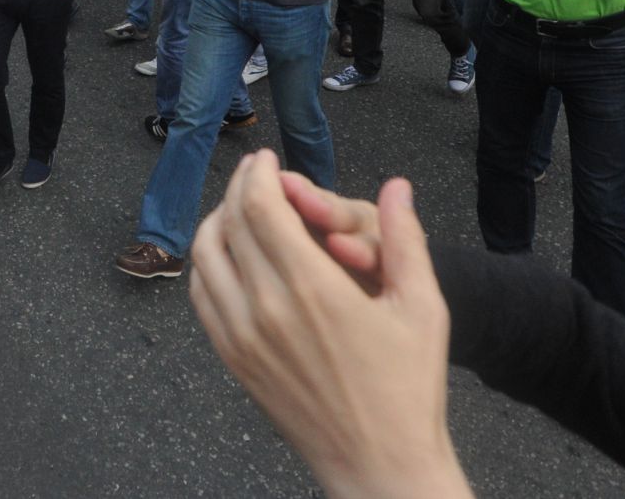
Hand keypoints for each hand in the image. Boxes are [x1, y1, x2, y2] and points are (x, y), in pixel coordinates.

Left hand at [187, 152, 468, 498]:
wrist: (380, 463)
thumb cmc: (408, 387)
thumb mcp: (423, 308)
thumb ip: (407, 240)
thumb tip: (399, 185)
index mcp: (313, 288)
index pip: (262, 208)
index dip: (258, 175)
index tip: (266, 160)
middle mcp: (267, 307)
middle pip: (230, 223)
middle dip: (239, 188)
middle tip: (254, 175)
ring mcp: (242, 336)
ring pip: (205, 255)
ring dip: (217, 220)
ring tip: (241, 209)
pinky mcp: (231, 359)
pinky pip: (201, 295)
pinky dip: (207, 263)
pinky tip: (229, 255)